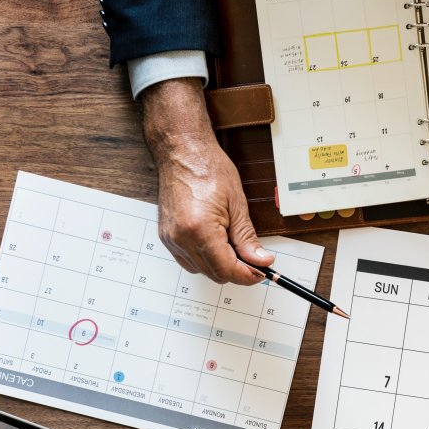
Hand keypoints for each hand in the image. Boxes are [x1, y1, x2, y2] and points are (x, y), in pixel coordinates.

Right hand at [140, 78, 272, 284]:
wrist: (182, 152)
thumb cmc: (207, 169)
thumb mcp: (237, 204)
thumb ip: (247, 238)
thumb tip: (260, 261)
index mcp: (200, 229)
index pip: (227, 269)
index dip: (248, 275)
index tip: (262, 272)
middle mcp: (181, 238)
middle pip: (214, 274)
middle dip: (237, 271)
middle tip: (254, 259)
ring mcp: (171, 239)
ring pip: (201, 271)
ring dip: (220, 266)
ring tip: (234, 246)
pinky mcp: (167, 237)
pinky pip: (188, 261)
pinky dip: (205, 260)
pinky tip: (217, 245)